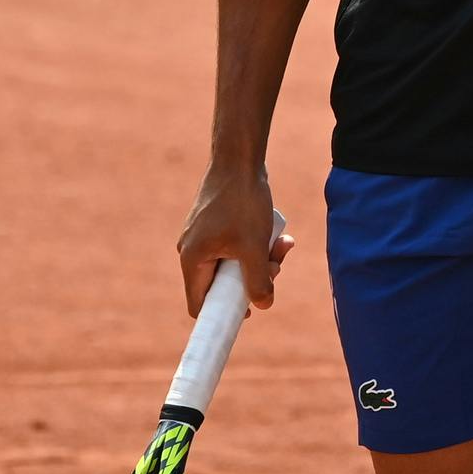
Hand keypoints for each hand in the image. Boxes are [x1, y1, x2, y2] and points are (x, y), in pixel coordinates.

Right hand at [176, 166, 294, 315]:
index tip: (250, 312)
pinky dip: (254, 246)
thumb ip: (258, 281)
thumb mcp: (254, 247)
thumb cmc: (242, 201)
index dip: (223, 315)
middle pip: (222, 284)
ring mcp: (202, 236)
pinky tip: (276, 234)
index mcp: (192, 260)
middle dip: (252, 279)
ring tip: (281, 244)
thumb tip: (264, 305)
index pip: (200, 305)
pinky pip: (234, 247)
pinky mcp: (214, 224)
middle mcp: (192, 250)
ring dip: (259, 261)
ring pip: (233, 264)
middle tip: (274, 266)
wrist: (239, 158)